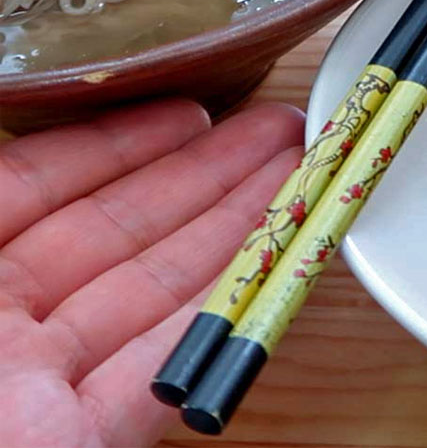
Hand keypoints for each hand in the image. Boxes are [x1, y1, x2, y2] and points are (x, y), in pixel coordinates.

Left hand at [0, 100, 302, 445]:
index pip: (32, 191)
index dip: (116, 146)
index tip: (190, 112)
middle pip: (109, 236)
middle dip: (200, 179)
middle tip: (277, 134)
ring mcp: (34, 391)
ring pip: (147, 299)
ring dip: (229, 238)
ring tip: (295, 184)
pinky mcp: (77, 446)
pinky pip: (155, 375)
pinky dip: (216, 325)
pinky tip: (266, 274)